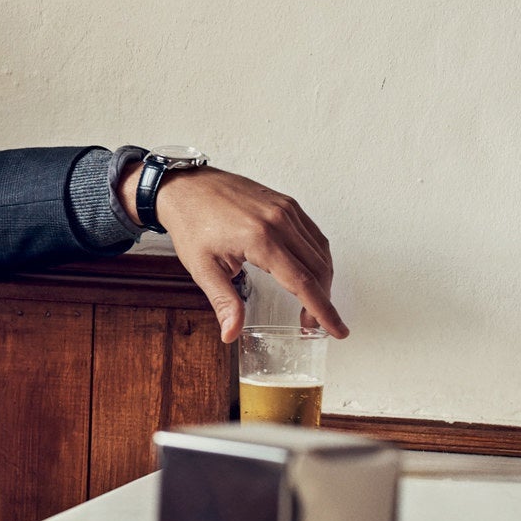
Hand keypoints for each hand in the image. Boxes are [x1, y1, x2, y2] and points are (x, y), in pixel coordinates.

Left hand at [117, 163, 345, 342]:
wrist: (184, 187)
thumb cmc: (190, 223)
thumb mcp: (203, 268)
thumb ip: (224, 302)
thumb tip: (231, 334)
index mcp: (260, 239)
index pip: (303, 283)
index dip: (323, 311)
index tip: (337, 330)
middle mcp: (279, 221)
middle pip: (318, 268)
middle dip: (323, 300)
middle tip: (312, 323)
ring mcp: (285, 209)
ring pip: (320, 251)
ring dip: (323, 279)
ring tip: (312, 302)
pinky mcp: (285, 203)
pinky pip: (313, 234)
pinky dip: (318, 256)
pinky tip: (310, 272)